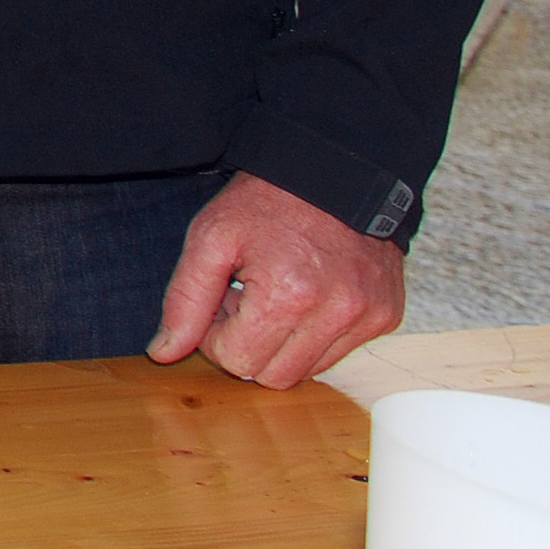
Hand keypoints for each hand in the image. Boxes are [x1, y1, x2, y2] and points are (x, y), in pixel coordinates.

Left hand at [147, 172, 405, 387]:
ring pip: (307, 371)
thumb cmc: (265, 203)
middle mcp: (337, 312)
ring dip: (282, 344)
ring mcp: (368, 316)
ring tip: (277, 295)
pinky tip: (308, 295)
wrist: (332, 172)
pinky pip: (339, 353)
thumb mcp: (211, 238)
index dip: (216, 335)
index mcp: (289, 294)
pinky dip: (315, 335)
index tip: (222, 299)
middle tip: (246, 298)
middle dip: (249, 344)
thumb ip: (184, 301)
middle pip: (273, 376)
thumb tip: (163, 353)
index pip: (236, 360)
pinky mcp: (386, 315)